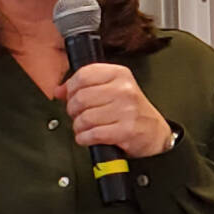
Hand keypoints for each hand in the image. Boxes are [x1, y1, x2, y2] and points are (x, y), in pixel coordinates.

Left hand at [61, 63, 175, 157]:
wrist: (154, 132)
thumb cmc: (130, 110)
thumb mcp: (111, 89)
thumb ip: (84, 86)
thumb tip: (59, 90)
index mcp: (119, 74)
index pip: (83, 75)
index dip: (71, 88)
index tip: (71, 95)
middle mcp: (124, 90)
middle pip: (80, 98)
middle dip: (73, 110)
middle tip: (79, 115)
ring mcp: (126, 110)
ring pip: (84, 118)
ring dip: (79, 127)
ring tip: (87, 127)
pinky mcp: (126, 130)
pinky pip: (92, 134)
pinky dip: (85, 138)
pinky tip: (89, 137)